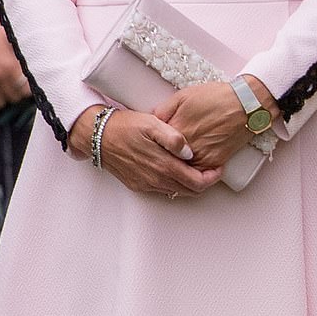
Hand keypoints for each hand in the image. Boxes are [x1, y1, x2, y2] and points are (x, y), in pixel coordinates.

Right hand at [0, 11, 30, 108]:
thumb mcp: (4, 32)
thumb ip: (20, 44)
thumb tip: (35, 49)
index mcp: (8, 64)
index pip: (27, 89)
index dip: (27, 87)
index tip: (24, 85)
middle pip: (13, 98)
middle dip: (14, 92)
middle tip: (11, 86)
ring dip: (0, 97)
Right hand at [68, 106, 221, 197]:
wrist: (99, 136)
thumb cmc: (127, 126)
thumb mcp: (153, 123)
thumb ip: (174, 139)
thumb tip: (190, 153)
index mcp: (163, 166)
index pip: (197, 183)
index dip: (212, 178)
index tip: (218, 167)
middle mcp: (156, 180)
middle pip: (190, 191)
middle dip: (204, 182)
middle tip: (210, 168)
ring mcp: (146, 185)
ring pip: (176, 192)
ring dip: (188, 183)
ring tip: (193, 167)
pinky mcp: (138, 185)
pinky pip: (162, 189)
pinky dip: (173, 182)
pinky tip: (173, 168)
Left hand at [153, 78, 277, 169]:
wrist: (244, 105)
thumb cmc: (215, 97)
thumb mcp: (183, 96)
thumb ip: (163, 110)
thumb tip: (151, 121)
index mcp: (175, 131)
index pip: (154, 145)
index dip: (151, 144)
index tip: (150, 143)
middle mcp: (185, 148)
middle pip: (166, 160)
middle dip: (160, 158)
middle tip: (157, 156)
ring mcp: (200, 157)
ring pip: (181, 171)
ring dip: (176, 168)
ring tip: (172, 162)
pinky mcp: (214, 163)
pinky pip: (198, 175)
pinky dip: (192, 172)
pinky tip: (188, 165)